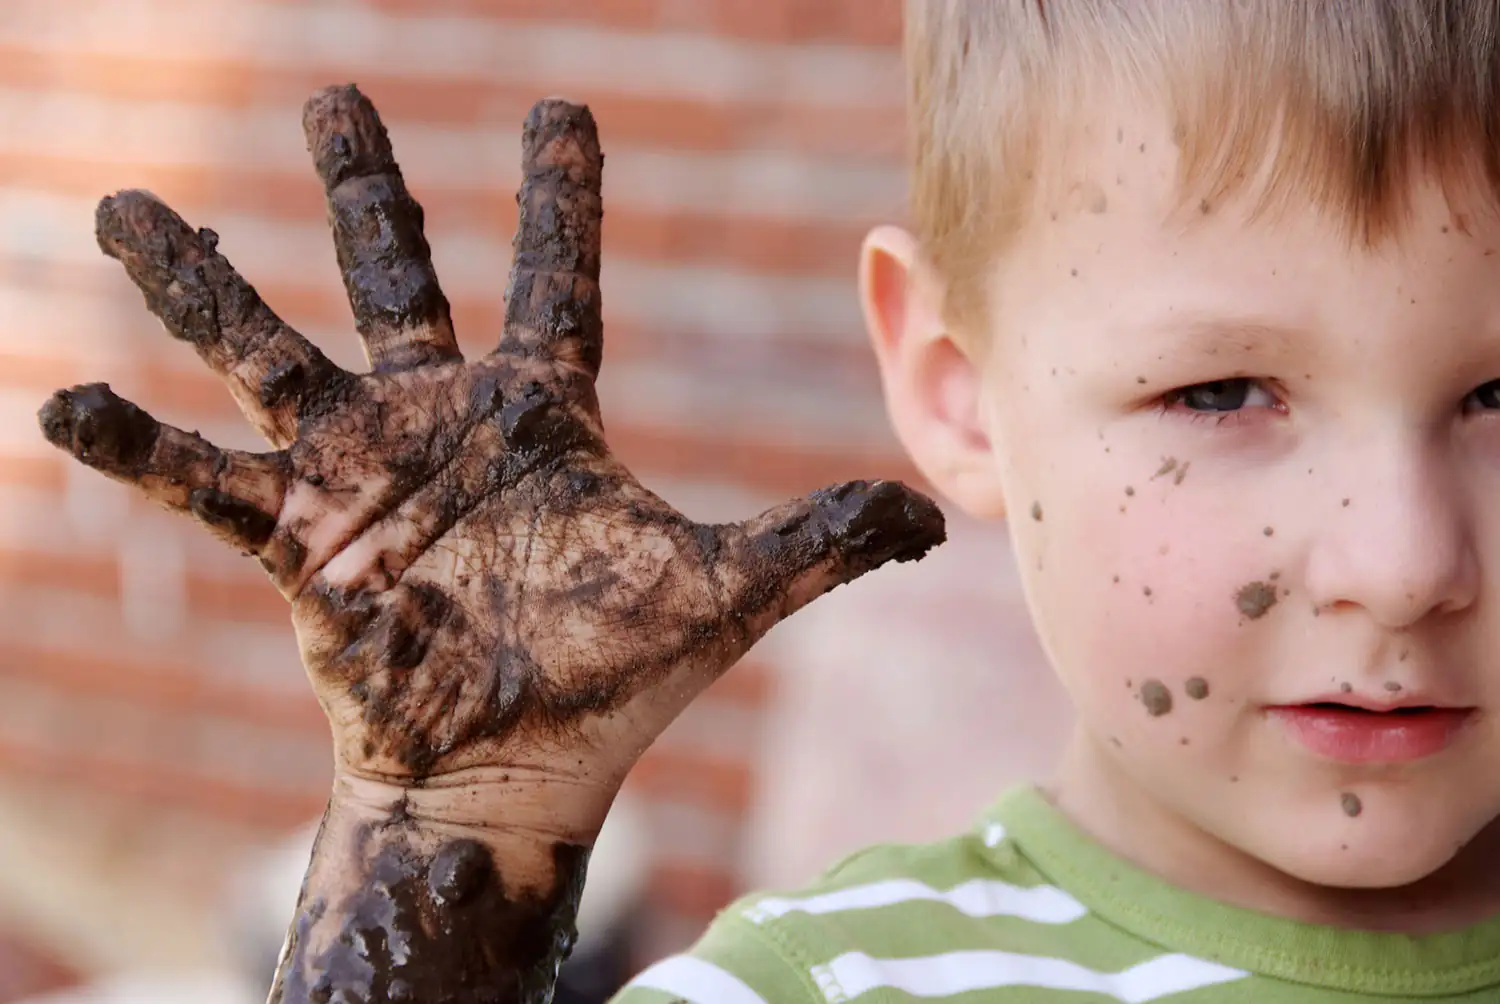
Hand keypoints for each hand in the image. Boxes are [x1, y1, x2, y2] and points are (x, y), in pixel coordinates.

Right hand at [37, 85, 945, 843]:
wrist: (514, 777)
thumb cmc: (614, 682)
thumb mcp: (724, 594)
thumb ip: (821, 543)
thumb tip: (935, 519)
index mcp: (544, 417)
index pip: (559, 278)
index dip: (561, 195)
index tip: (563, 107)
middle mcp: (443, 422)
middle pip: (395, 275)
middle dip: (365, 186)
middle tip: (333, 95)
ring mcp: (359, 473)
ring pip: (268, 349)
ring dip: (200, 283)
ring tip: (121, 208)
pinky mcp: (295, 541)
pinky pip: (202, 480)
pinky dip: (139, 447)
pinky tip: (62, 405)